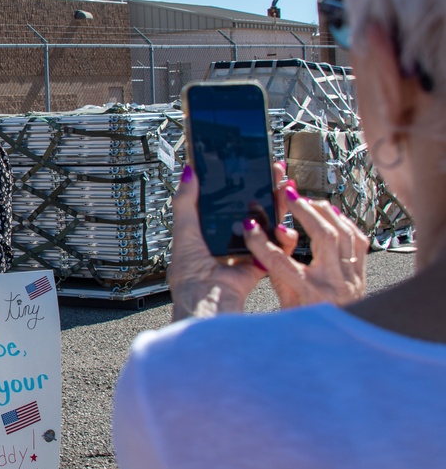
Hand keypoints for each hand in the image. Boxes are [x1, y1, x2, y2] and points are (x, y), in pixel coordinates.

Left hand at [168, 164, 271, 319]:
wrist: (207, 301)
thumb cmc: (190, 276)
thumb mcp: (184, 232)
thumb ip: (186, 203)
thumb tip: (188, 173)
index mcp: (208, 232)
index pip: (225, 202)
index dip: (237, 184)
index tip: (247, 166)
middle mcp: (228, 240)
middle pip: (250, 208)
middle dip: (263, 188)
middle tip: (272, 170)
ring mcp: (246, 250)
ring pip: (267, 223)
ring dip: (277, 204)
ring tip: (283, 186)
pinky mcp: (261, 262)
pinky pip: (277, 245)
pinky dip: (283, 234)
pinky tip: (282, 224)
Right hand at [244, 183, 366, 307]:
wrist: (338, 341)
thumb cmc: (306, 319)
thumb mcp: (284, 298)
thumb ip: (278, 267)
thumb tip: (278, 232)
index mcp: (309, 294)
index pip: (279, 261)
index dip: (261, 241)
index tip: (250, 225)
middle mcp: (335, 284)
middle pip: (323, 236)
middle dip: (304, 210)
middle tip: (289, 195)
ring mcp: (353, 277)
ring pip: (344, 232)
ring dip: (325, 211)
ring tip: (308, 201)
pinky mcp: (362, 273)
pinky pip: (358, 240)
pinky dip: (344, 222)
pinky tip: (331, 214)